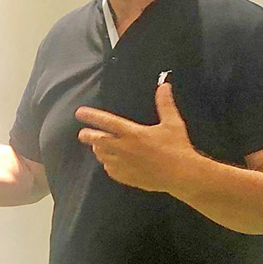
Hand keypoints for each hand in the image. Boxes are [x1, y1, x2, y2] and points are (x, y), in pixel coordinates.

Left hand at [76, 83, 200, 192]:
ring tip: (97, 146)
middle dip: (88, 136)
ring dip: (99, 150)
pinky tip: (110, 163)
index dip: (92, 116)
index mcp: (133, 133)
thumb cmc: (177, 147)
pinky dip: (108, 165)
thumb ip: (165, 103)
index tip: (80, 113)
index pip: (107, 122)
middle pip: (99, 141)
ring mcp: (125, 165)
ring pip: (103, 156)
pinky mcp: (129, 177)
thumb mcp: (172, 122)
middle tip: (82, 133)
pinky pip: (112, 171)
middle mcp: (125, 149)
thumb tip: (164, 85)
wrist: (182, 175)